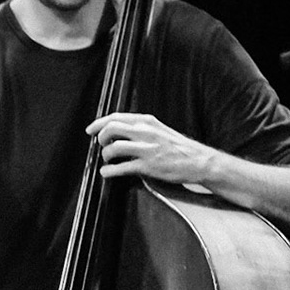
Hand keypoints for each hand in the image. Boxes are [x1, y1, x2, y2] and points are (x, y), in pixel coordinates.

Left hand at [85, 112, 215, 185]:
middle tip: (101, 146)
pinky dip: (109, 171)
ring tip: (108, 160)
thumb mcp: (160, 129)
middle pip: (111, 129)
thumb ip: (140, 128)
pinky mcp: (148, 166)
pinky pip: (120, 168)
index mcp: (147, 121)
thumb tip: (118, 130)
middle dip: (100, 138)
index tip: (90, 130)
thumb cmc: (178, 147)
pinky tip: (107, 172)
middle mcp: (145, 132)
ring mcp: (146, 149)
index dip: (99, 123)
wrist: (199, 161)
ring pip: (113, 148)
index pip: (116, 117)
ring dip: (105, 155)